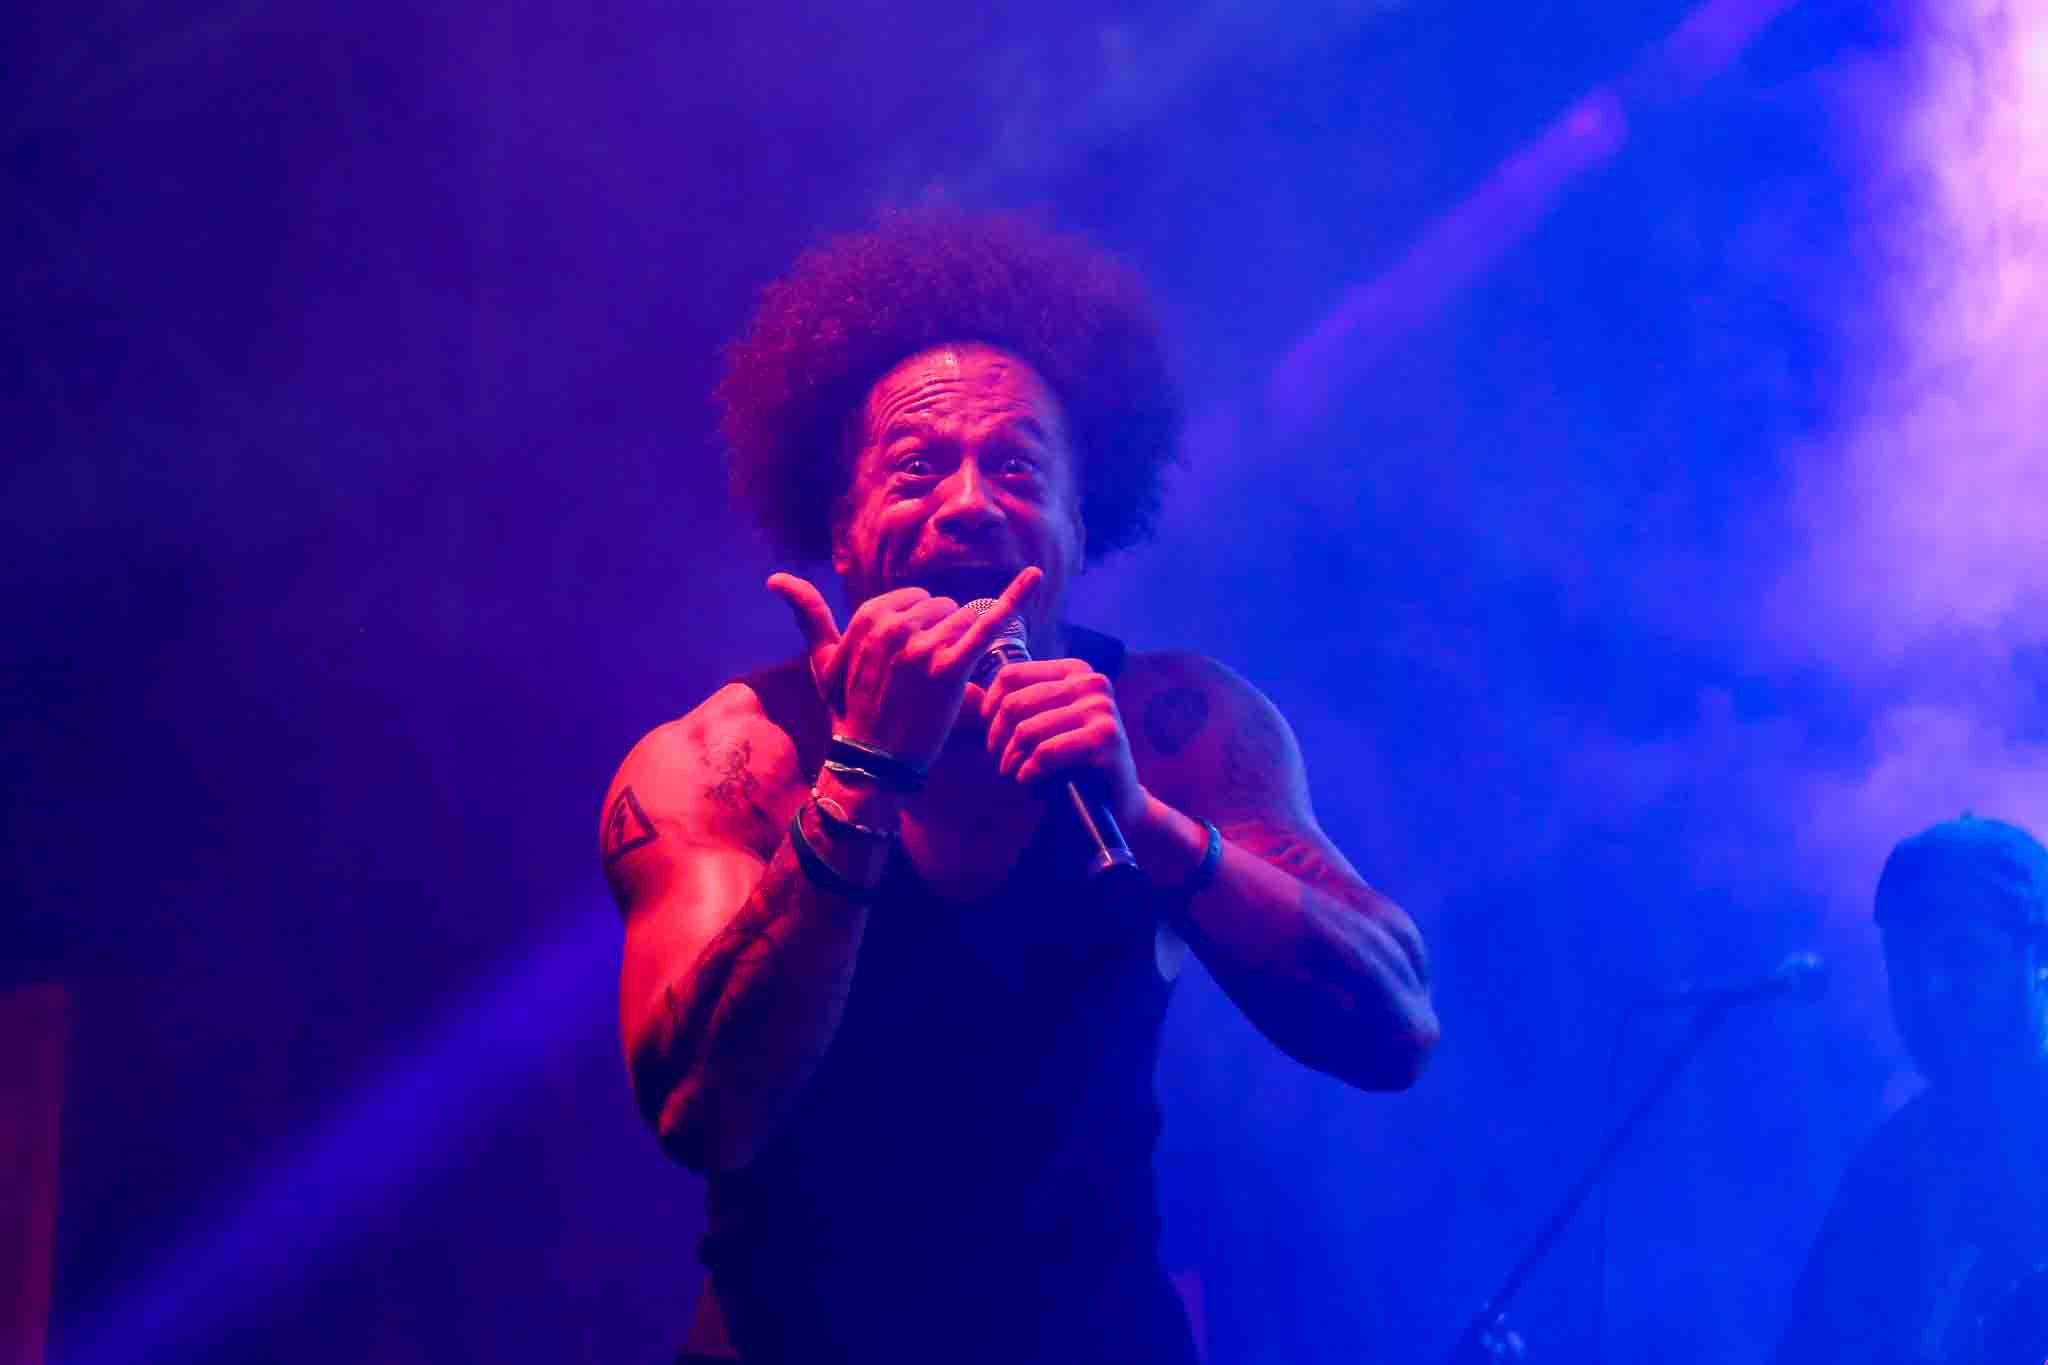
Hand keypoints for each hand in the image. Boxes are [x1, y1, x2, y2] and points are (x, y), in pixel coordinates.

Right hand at [767, 567, 1040, 768]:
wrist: (872, 761)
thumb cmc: (851, 710)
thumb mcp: (825, 661)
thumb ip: (808, 614)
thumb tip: (774, 580)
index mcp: (869, 615)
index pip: (917, 599)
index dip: (920, 628)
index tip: (907, 662)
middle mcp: (893, 624)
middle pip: (943, 608)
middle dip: (942, 636)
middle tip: (922, 680)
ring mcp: (921, 645)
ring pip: (964, 620)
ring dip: (963, 645)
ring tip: (942, 682)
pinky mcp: (949, 667)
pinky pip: (988, 625)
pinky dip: (1015, 599)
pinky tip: (1036, 579)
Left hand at [979, 657, 1144, 826]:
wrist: (1117, 800)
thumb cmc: (1072, 762)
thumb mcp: (1046, 724)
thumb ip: (1017, 705)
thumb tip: (966, 690)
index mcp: (1075, 671)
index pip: (1011, 675)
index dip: (990, 708)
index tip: (992, 737)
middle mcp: (1092, 683)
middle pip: (1015, 704)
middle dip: (998, 740)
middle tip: (1001, 763)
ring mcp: (1102, 709)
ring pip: (1027, 731)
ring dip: (1012, 761)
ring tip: (1015, 774)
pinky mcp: (1105, 739)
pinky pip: (1045, 753)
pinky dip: (1029, 773)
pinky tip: (1031, 783)